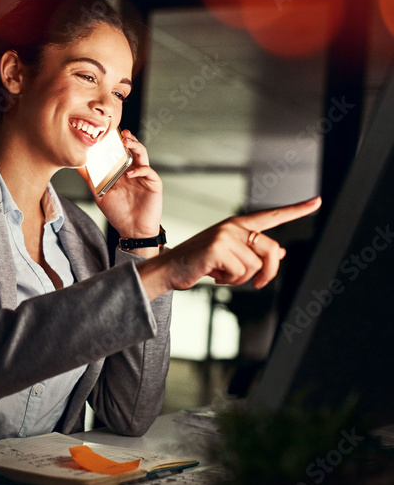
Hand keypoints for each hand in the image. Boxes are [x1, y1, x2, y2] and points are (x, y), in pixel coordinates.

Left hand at [77, 130, 161, 237]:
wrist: (132, 230)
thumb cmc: (118, 212)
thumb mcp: (100, 194)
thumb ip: (90, 179)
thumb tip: (76, 166)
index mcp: (122, 171)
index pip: (119, 151)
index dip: (115, 142)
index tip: (106, 133)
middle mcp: (133, 170)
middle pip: (132, 149)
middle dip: (127, 139)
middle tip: (120, 132)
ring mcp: (144, 176)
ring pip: (142, 155)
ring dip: (136, 146)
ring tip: (127, 142)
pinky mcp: (153, 183)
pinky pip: (148, 171)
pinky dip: (139, 170)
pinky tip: (129, 173)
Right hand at [137, 197, 321, 299]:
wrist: (168, 269)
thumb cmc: (197, 263)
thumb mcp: (228, 256)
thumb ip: (254, 252)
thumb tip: (282, 253)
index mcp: (237, 225)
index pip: (272, 216)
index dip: (297, 209)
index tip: (317, 201)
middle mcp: (233, 226)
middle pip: (272, 250)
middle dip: (268, 272)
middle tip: (258, 283)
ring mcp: (225, 235)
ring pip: (256, 266)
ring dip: (241, 279)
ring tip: (221, 274)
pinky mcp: (218, 248)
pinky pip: (240, 272)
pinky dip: (229, 281)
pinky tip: (212, 274)